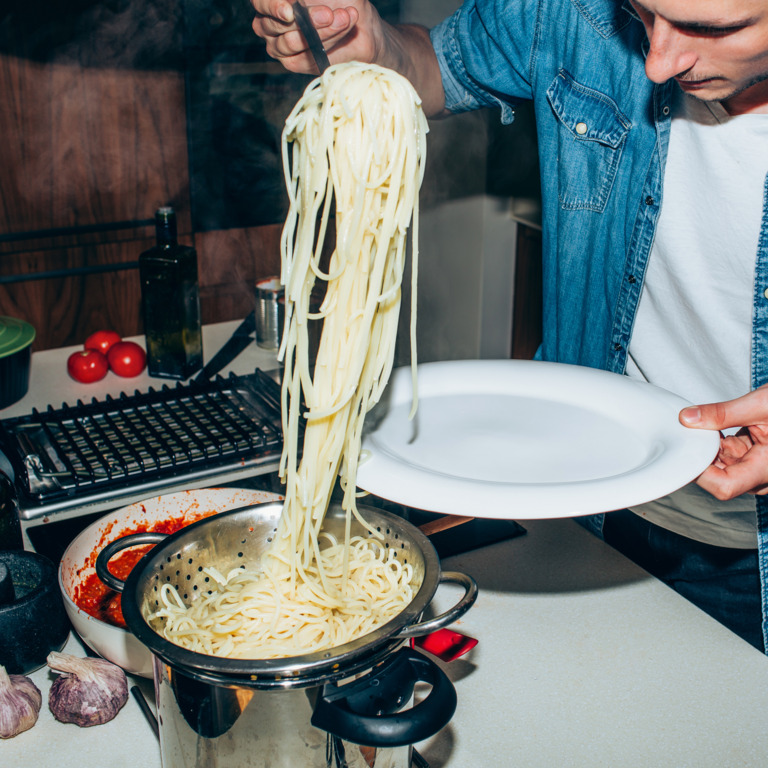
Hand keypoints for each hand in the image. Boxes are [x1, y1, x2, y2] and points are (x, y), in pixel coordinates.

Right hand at [250, 1, 381, 73]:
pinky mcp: (293, 63)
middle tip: (330, 13)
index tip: (290, 10)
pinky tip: (342, 29)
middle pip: (276, 24)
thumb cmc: (341, 0)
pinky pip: (303, 57)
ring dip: (320, 31)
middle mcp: (269, 24)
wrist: (362, 26)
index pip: (261, 2)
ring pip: (290, 41)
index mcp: (271, 3)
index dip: (272, 6)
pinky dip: (325, 43)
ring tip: (343, 18)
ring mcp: (279, 45)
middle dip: (308, 18)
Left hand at [679, 385, 767, 498]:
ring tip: (710, 425)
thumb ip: (723, 413)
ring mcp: (758, 468)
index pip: (724, 486)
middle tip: (693, 430)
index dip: (700, 472)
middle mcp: (763, 476)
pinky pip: (728, 456)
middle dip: (702, 455)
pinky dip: (718, 443)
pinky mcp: (754, 458)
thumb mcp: (761, 404)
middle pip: (718, 477)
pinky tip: (717, 427)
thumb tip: (688, 418)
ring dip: (710, 447)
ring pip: (721, 466)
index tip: (686, 449)